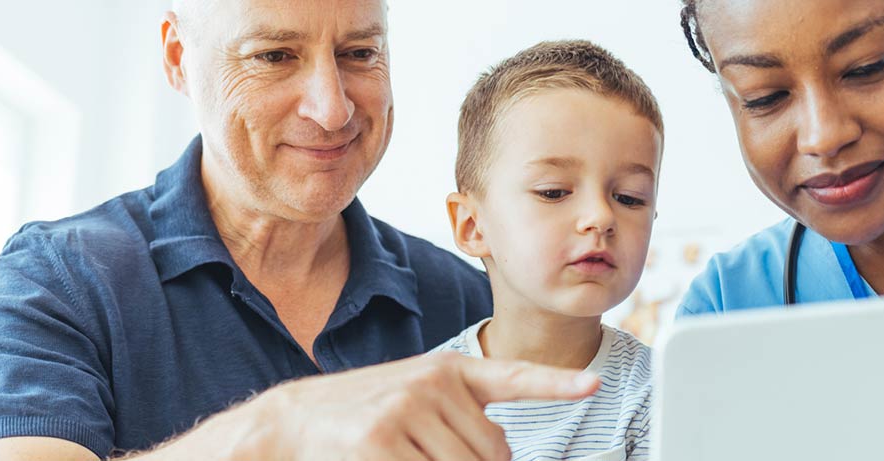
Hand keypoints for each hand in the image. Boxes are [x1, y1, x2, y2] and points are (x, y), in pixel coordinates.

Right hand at [214, 352, 599, 460]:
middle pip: (496, 454)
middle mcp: (432, 382)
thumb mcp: (415, 401)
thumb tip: (501, 454)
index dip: (555, 384)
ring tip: (407, 454)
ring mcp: (407, 410)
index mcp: (447, 369)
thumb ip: (460, 419)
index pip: (512, 377)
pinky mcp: (381, 440)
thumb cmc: (362, 418)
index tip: (591, 385)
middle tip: (430, 456)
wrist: (292, 422)